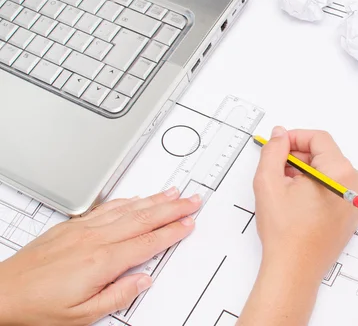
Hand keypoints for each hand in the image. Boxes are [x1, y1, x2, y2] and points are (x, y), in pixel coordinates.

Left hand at [0, 188, 200, 325]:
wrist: (2, 293)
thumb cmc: (38, 307)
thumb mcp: (83, 315)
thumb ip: (118, 295)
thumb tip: (143, 280)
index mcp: (102, 261)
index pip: (148, 242)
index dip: (172, 231)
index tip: (188, 223)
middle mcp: (95, 239)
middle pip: (143, 218)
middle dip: (172, 207)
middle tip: (191, 199)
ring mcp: (83, 229)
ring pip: (127, 208)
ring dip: (153, 199)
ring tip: (172, 192)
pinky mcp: (71, 226)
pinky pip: (106, 208)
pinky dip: (126, 201)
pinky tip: (136, 198)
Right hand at [238, 127, 357, 324]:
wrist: (295, 269)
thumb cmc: (285, 233)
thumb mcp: (269, 182)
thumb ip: (274, 150)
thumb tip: (280, 135)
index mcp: (341, 173)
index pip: (319, 139)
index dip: (295, 138)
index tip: (279, 145)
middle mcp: (357, 184)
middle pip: (326, 154)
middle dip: (300, 158)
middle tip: (278, 169)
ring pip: (330, 170)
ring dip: (308, 172)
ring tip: (287, 188)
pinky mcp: (355, 211)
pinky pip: (337, 186)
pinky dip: (318, 185)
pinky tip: (299, 199)